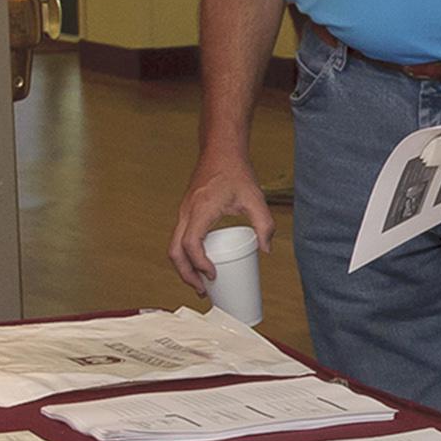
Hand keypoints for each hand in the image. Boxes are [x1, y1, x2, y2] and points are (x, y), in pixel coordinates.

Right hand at [168, 151, 274, 292]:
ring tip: (202, 283)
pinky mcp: (186, 213)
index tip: (213, 275)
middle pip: (175, 251)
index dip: (199, 264)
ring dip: (184, 268)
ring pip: (174, 246)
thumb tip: (266, 250)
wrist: (220, 151)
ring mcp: (183, 212)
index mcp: (201, 209)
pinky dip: (185, 256)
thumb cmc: (235, 171)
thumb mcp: (255, 198)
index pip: (191, 244)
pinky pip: (178, 239)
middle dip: (186, 274)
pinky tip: (200, 264)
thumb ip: (264, 224)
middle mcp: (187, 212)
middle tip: (204, 290)